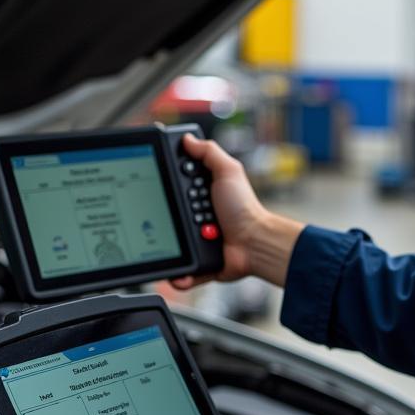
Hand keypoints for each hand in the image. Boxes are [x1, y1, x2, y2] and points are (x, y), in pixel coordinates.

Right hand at [170, 134, 302, 288]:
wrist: (255, 243)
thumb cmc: (245, 208)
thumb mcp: (228, 172)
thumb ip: (209, 153)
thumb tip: (187, 139)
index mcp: (201, 196)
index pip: (175, 188)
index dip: (165, 185)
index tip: (159, 182)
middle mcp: (197, 217)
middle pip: (169, 215)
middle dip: (167, 215)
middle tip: (179, 211)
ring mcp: (197, 240)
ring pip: (173, 243)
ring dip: (172, 244)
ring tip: (181, 238)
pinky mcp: (200, 262)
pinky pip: (184, 270)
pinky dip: (180, 275)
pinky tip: (177, 274)